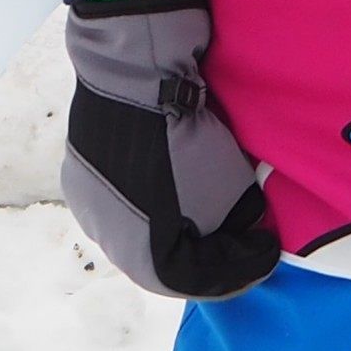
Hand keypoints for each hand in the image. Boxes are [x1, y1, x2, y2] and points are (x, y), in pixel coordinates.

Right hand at [62, 0, 278, 299]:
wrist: (134, 69)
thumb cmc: (183, 137)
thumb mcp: (226, 189)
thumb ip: (233, 223)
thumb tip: (240, 227)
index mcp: (137, 252)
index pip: (195, 280)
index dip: (238, 269)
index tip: (268, 247)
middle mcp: (103, 234)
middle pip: (163, 257)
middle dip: (208, 248)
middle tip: (245, 232)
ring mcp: (88, 198)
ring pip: (140, 226)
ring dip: (179, 222)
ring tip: (214, 204)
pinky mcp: (82, 166)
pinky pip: (124, 196)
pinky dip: (156, 197)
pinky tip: (178, 180)